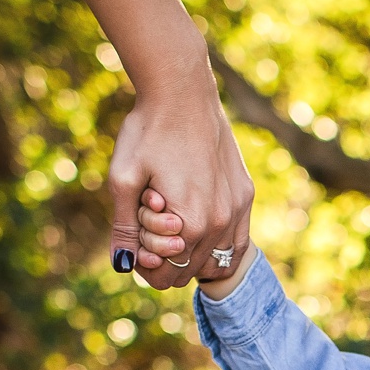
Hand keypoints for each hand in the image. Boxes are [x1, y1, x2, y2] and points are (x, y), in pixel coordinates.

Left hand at [108, 64, 254, 289]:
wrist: (182, 93)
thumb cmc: (147, 131)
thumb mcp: (124, 179)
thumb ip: (125, 227)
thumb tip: (123, 266)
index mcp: (189, 223)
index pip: (166, 276)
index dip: (144, 265)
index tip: (134, 239)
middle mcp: (220, 223)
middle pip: (189, 271)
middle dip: (165, 256)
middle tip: (148, 221)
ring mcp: (238, 210)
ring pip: (215, 261)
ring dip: (191, 251)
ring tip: (171, 219)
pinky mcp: (245, 196)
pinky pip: (237, 241)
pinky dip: (215, 243)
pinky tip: (197, 223)